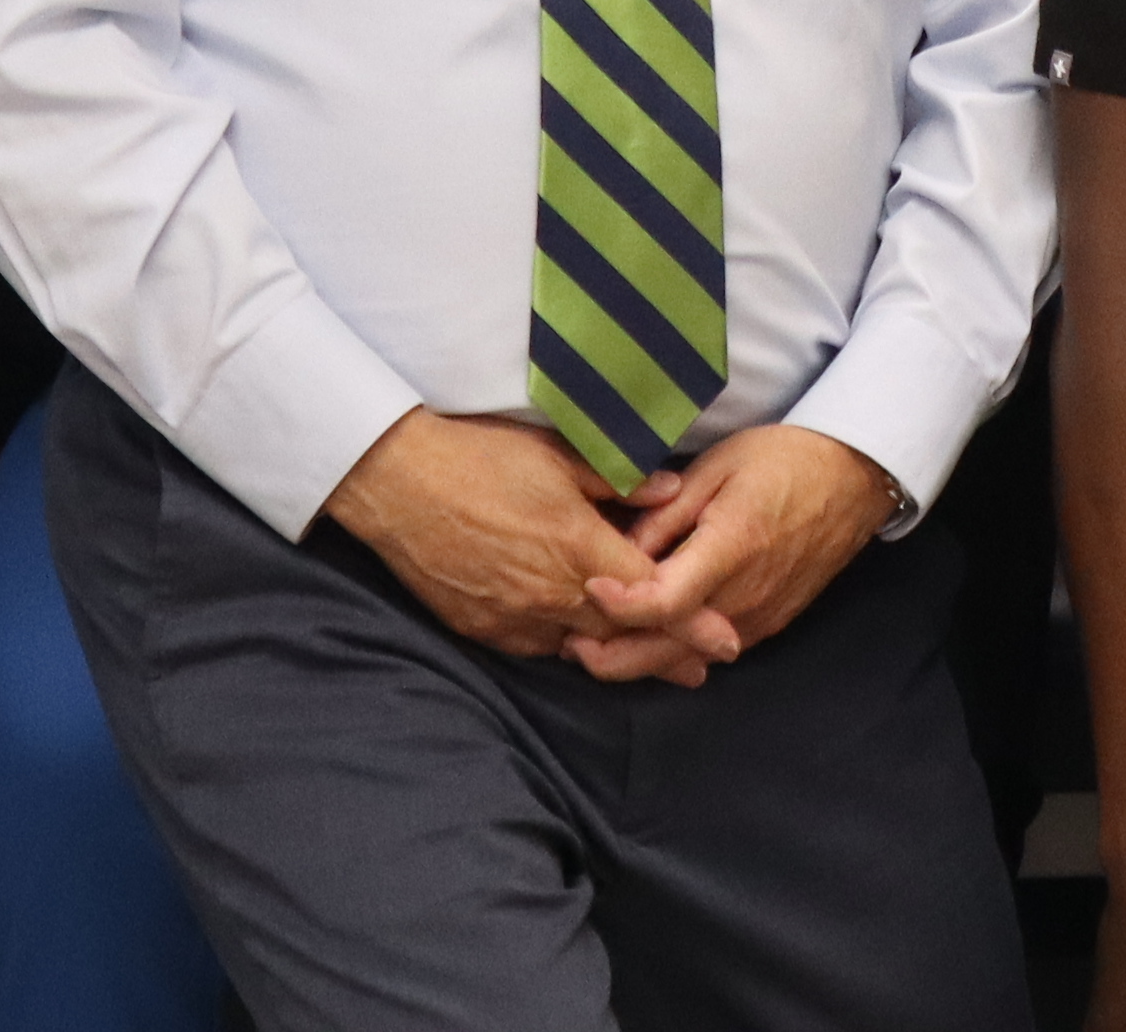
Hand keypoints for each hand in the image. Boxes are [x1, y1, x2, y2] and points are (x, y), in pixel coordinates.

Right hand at [322, 409, 666, 662]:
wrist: (398, 485)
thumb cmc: (480, 459)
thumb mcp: (557, 457)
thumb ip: (619, 483)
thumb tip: (672, 491)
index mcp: (579, 547)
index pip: (652, 596)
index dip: (693, 624)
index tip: (726, 643)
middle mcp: (552, 593)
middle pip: (622, 635)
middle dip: (663, 652)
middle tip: (698, 670)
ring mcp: (515, 618)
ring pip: (579, 646)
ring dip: (610, 649)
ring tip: (643, 658)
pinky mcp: (483, 630)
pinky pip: (536, 645)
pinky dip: (561, 641)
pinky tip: (575, 637)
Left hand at [577, 422, 895, 684]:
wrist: (852, 479)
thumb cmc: (783, 461)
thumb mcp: (718, 467)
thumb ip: (666, 512)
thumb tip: (621, 549)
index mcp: (732, 547)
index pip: (665, 599)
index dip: (619, 602)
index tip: (588, 586)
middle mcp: (745, 596)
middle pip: (668, 651)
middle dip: (612, 656)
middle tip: (569, 642)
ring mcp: (759, 618)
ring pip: (688, 660)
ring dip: (639, 658)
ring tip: (594, 642)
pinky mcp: (767, 626)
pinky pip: (709, 652)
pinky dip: (673, 651)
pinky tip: (646, 636)